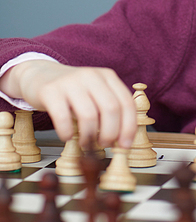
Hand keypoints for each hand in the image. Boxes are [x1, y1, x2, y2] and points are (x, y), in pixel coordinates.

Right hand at [1, 60, 136, 148]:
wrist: (40, 75)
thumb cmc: (72, 92)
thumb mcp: (95, 94)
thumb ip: (109, 111)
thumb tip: (122, 141)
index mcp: (107, 76)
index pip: (126, 103)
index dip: (128, 127)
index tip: (124, 145)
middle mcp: (91, 76)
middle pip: (111, 109)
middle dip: (110, 133)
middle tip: (104, 145)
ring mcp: (70, 82)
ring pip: (89, 115)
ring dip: (89, 137)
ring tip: (85, 143)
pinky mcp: (51, 91)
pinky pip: (63, 117)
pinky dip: (67, 132)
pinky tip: (66, 136)